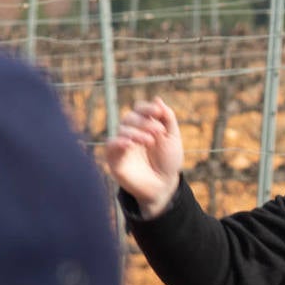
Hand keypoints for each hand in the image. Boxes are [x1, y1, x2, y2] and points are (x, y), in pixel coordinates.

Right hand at [104, 96, 184, 218]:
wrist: (164, 185)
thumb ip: (167, 119)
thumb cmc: (168, 161)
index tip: (158, 112)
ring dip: (136, 132)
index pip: (140, 109)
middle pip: (130, 117)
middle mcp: (131, 132)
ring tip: (150, 141)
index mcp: (144, 125)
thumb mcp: (173, 139)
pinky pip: (111, 145)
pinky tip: (131, 144)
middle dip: (145, 122)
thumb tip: (157, 99)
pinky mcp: (115, 158)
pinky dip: (120, 142)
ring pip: (122, 129)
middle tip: (159, 131)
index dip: (147, 108)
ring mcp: (122, 144)